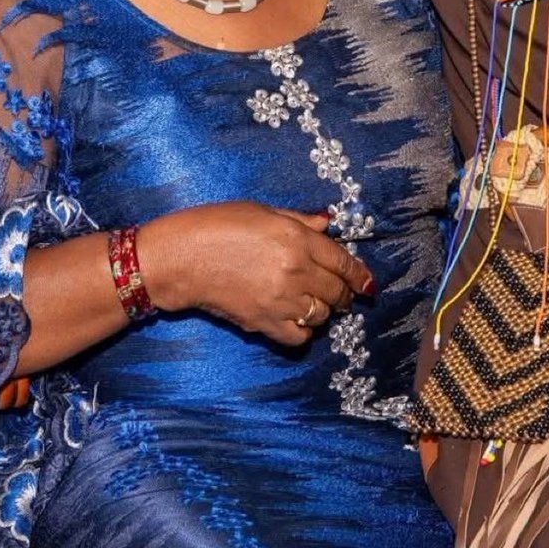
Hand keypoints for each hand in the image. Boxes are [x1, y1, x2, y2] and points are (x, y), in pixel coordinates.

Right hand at [141, 202, 373, 345]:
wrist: (180, 258)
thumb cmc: (216, 225)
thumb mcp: (262, 211)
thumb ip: (300, 220)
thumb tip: (328, 224)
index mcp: (297, 239)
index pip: (343, 262)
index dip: (360, 275)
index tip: (368, 284)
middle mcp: (295, 270)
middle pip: (337, 291)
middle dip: (344, 294)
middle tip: (342, 294)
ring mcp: (280, 300)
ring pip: (322, 315)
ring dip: (323, 311)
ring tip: (312, 303)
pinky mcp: (263, 322)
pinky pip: (299, 337)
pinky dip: (302, 331)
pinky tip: (295, 319)